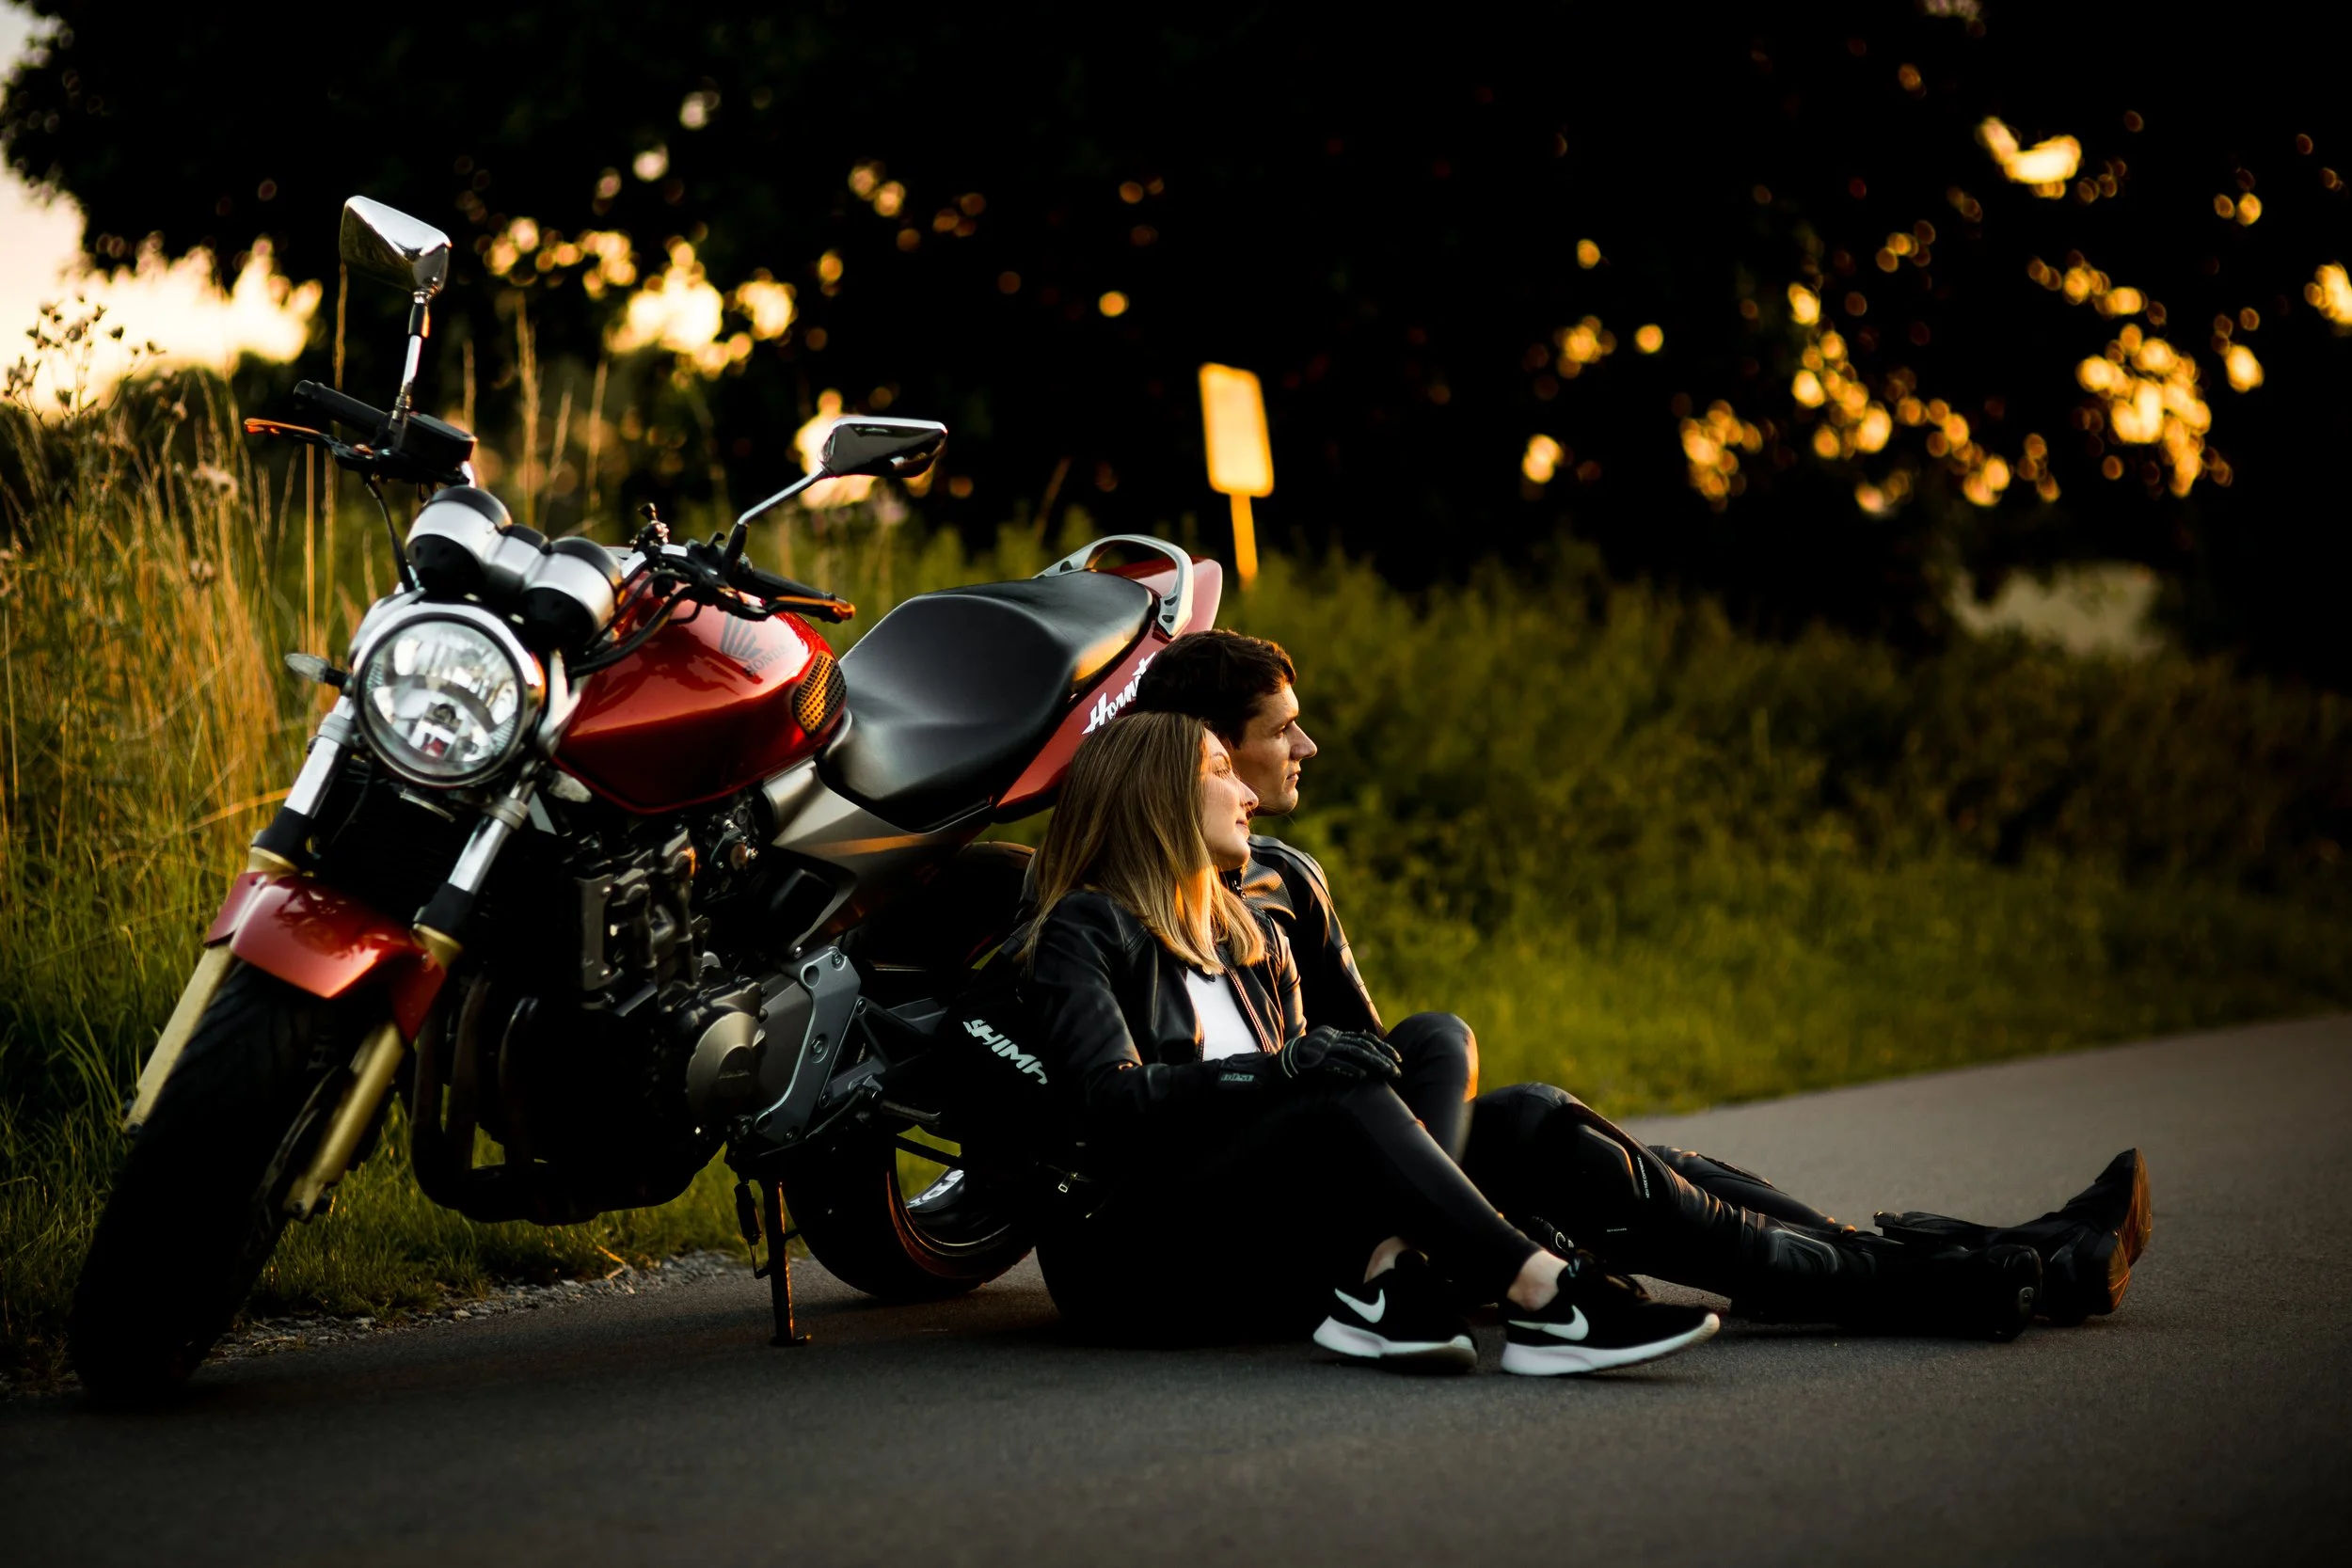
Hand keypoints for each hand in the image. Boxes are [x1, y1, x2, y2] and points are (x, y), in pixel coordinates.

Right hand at [1276, 1026, 1401, 1083]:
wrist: (1277, 1065)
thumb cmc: (1304, 1062)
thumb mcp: (1325, 1052)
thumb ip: (1342, 1050)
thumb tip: (1364, 1055)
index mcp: (1334, 1034)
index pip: (1364, 1037)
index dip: (1383, 1047)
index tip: (1398, 1058)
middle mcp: (1330, 1037)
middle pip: (1363, 1045)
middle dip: (1384, 1058)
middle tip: (1399, 1070)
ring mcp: (1322, 1048)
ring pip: (1354, 1052)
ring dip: (1374, 1063)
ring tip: (1389, 1073)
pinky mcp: (1314, 1061)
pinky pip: (1335, 1064)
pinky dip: (1350, 1069)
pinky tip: (1363, 1076)